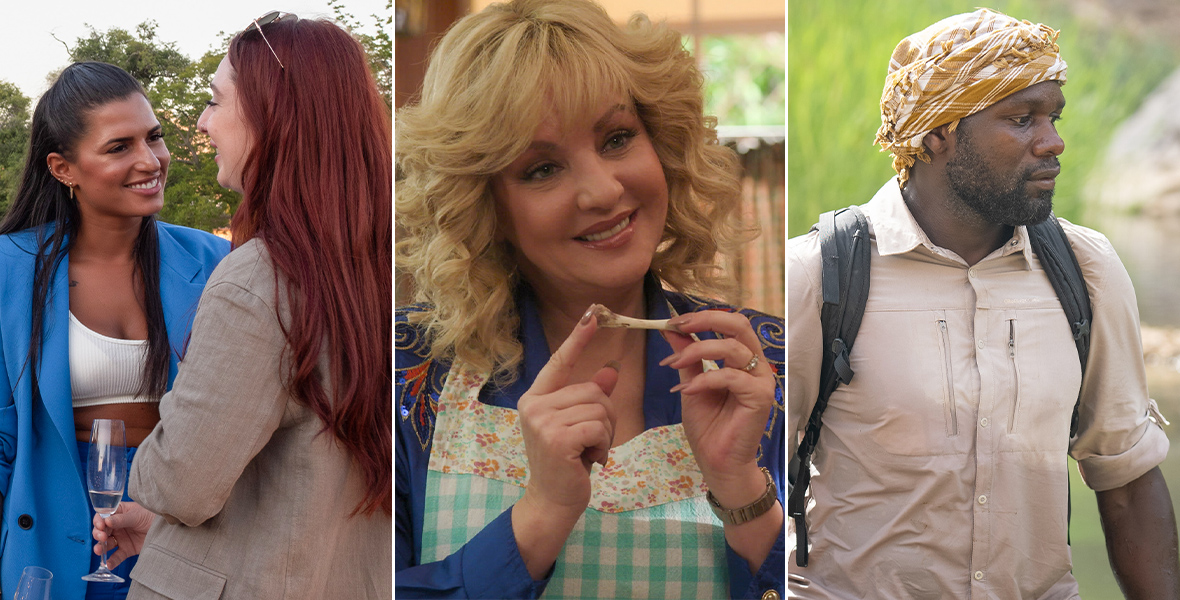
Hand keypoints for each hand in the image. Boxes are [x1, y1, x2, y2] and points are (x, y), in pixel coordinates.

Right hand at [92, 501, 154, 567]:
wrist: (167, 527)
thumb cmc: (152, 515)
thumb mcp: (137, 515)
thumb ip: (122, 519)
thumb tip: (106, 521)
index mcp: (118, 514)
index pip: (103, 517)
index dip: (98, 521)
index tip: (100, 525)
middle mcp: (117, 527)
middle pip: (102, 531)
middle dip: (98, 534)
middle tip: (102, 537)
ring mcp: (121, 539)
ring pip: (106, 545)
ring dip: (100, 548)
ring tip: (99, 550)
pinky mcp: (127, 550)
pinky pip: (117, 557)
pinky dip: (111, 561)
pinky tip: (108, 564)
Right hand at [517, 309, 618, 516]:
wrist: (552, 501)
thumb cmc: (566, 463)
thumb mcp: (578, 426)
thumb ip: (590, 398)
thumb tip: (609, 371)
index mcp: (536, 398)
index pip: (559, 362)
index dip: (577, 338)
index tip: (592, 314)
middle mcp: (534, 405)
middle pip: (593, 390)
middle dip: (606, 417)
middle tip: (593, 442)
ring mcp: (542, 421)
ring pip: (599, 408)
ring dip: (606, 434)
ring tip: (590, 452)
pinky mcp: (556, 437)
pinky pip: (598, 426)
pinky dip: (603, 445)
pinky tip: (591, 461)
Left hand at [661, 310, 775, 499]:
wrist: (717, 462)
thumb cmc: (709, 427)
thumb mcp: (692, 384)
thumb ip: (687, 357)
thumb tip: (671, 329)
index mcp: (743, 359)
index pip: (731, 324)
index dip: (703, 317)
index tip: (673, 322)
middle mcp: (757, 365)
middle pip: (739, 325)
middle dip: (706, 320)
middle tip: (677, 327)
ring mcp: (762, 381)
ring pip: (732, 348)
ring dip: (697, 351)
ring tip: (673, 364)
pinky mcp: (761, 397)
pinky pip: (731, 377)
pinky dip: (704, 380)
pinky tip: (686, 389)